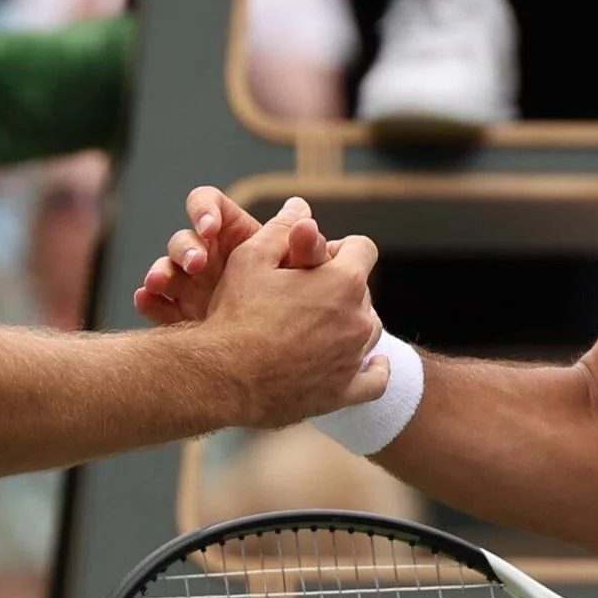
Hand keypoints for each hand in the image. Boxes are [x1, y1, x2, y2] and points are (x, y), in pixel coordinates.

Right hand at [134, 186, 329, 323]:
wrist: (283, 360)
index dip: (204, 211)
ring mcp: (191, 288)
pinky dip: (149, 301)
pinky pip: (156, 304)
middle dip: (187, 249)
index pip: (209, 207)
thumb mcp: (304, 274)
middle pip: (184, 240)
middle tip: (197, 264)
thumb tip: (301, 207)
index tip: (210, 228)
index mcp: (233, 235)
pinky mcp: (181, 317)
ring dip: (161, 271)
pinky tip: (145, 299)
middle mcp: (208, 257)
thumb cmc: (302, 305)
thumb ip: (303, 245)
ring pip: (166, 269)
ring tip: (159, 282)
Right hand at [198, 199, 384, 426]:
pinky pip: (374, 380)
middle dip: (339, 288)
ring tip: (316, 326)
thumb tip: (299, 206)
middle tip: (303, 295)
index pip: (363, 248)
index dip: (339, 249)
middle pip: (363, 291)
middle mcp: (358, 319)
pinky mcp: (344, 392)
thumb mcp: (251, 259)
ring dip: (350, 324)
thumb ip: (281, 229)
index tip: (315, 259)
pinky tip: (367, 364)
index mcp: (343, 281)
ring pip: (368, 331)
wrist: (222, 377)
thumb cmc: (236, 314)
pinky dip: (372, 369)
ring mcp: (354, 358)